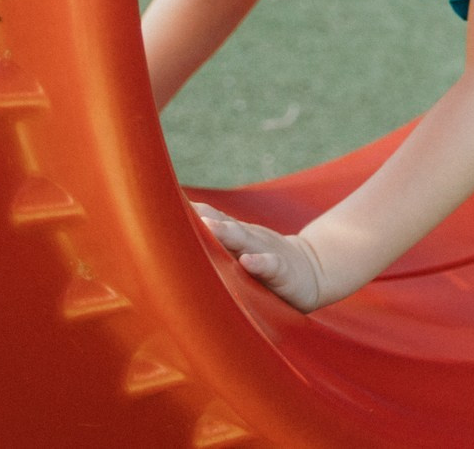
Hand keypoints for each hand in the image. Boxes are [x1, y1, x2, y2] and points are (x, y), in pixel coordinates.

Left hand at [192, 201, 334, 312]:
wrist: (310, 271)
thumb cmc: (264, 258)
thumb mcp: (240, 242)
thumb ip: (216, 227)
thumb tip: (181, 210)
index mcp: (234, 234)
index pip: (210, 219)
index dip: (190, 212)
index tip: (163, 201)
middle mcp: (248, 239)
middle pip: (224, 227)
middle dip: (204, 218)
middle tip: (183, 209)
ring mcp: (266, 252)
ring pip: (244, 241)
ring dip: (227, 233)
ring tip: (210, 226)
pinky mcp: (283, 273)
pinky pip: (271, 266)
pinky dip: (260, 262)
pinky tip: (248, 262)